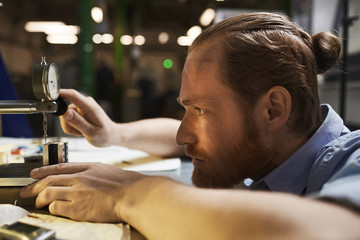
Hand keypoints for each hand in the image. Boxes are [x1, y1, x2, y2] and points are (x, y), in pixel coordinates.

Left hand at [20, 163, 144, 221]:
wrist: (133, 194)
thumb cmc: (125, 184)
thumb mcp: (107, 170)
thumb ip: (92, 172)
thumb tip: (81, 177)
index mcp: (88, 167)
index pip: (60, 167)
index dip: (44, 170)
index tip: (34, 173)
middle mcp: (80, 178)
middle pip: (50, 180)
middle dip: (34, 186)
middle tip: (26, 191)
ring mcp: (78, 192)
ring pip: (48, 193)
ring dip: (40, 199)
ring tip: (38, 203)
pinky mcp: (78, 208)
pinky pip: (57, 207)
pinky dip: (53, 208)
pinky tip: (54, 209)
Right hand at [59, 89, 114, 146]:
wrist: (111, 135)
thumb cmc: (104, 135)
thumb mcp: (91, 132)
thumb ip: (78, 122)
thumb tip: (66, 113)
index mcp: (89, 106)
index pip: (72, 95)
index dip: (59, 93)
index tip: (49, 96)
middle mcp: (85, 103)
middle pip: (65, 109)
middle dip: (67, 123)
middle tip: (77, 132)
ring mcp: (83, 107)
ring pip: (65, 115)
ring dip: (70, 126)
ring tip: (81, 132)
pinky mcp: (80, 110)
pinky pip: (69, 118)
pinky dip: (72, 126)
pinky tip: (81, 130)